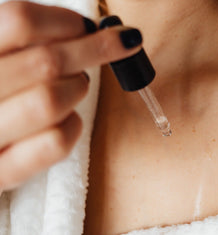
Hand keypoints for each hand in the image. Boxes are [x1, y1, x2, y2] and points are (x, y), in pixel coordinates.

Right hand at [0, 1, 141, 190]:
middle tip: (119, 44)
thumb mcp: (2, 60)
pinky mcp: (1, 172)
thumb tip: (85, 30)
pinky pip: (55, 144)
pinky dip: (74, 126)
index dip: (66, 21)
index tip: (89, 26)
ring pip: (52, 101)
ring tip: (77, 85)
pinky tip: (70, 119)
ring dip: (78, 88)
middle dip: (95, 49)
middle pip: (46, 62)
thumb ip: (26, 44)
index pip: (19, 22)